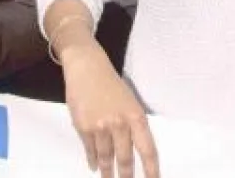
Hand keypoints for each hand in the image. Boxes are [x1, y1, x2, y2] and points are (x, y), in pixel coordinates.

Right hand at [62, 45, 160, 177]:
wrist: (87, 68)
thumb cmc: (111, 85)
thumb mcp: (130, 102)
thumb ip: (133, 125)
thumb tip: (135, 150)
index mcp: (136, 116)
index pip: (148, 149)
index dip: (151, 170)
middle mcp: (120, 123)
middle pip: (125, 159)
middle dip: (126, 176)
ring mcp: (101, 127)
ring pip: (106, 158)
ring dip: (107, 172)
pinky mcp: (83, 127)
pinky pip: (90, 150)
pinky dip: (92, 160)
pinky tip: (94, 166)